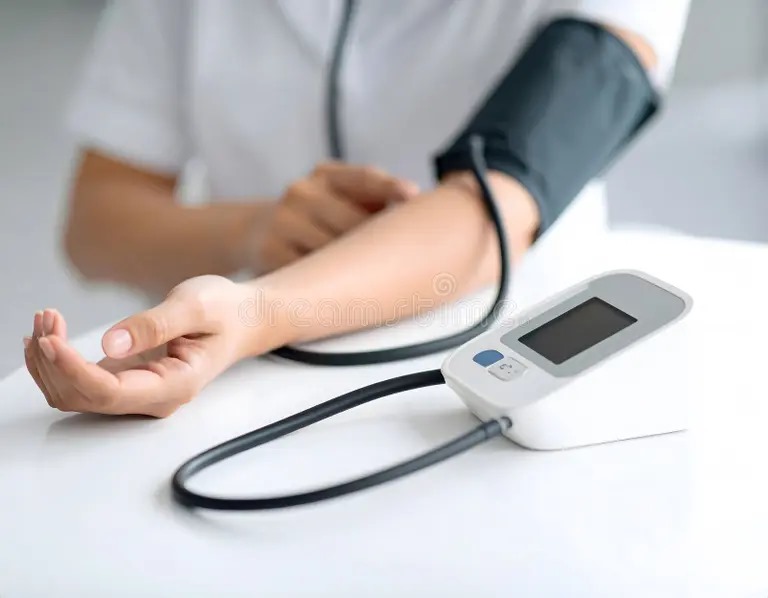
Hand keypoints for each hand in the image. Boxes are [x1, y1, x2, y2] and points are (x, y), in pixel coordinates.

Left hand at [24, 276, 260, 417]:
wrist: (242, 319)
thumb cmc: (226, 312)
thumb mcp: (195, 306)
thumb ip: (155, 325)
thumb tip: (112, 344)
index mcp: (175, 385)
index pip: (110, 393)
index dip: (73, 369)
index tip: (50, 340)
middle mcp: (154, 398)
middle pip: (84, 398)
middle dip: (54, 362)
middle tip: (46, 318)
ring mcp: (139, 392)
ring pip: (76, 394)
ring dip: (50, 362)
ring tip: (44, 321)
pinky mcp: (128, 380)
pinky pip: (81, 383)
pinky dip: (58, 361)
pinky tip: (47, 336)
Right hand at [251, 162, 418, 272]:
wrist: (256, 231)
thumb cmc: (321, 216)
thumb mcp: (342, 197)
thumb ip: (376, 200)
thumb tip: (423, 216)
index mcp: (326, 174)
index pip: (363, 178)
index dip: (389, 186)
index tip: (413, 196)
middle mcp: (302, 192)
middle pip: (352, 222)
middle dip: (377, 242)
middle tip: (407, 262)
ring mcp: (283, 222)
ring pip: (333, 251)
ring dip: (357, 268)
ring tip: (381, 281)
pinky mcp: (270, 252)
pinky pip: (311, 274)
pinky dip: (331, 283)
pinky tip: (346, 292)